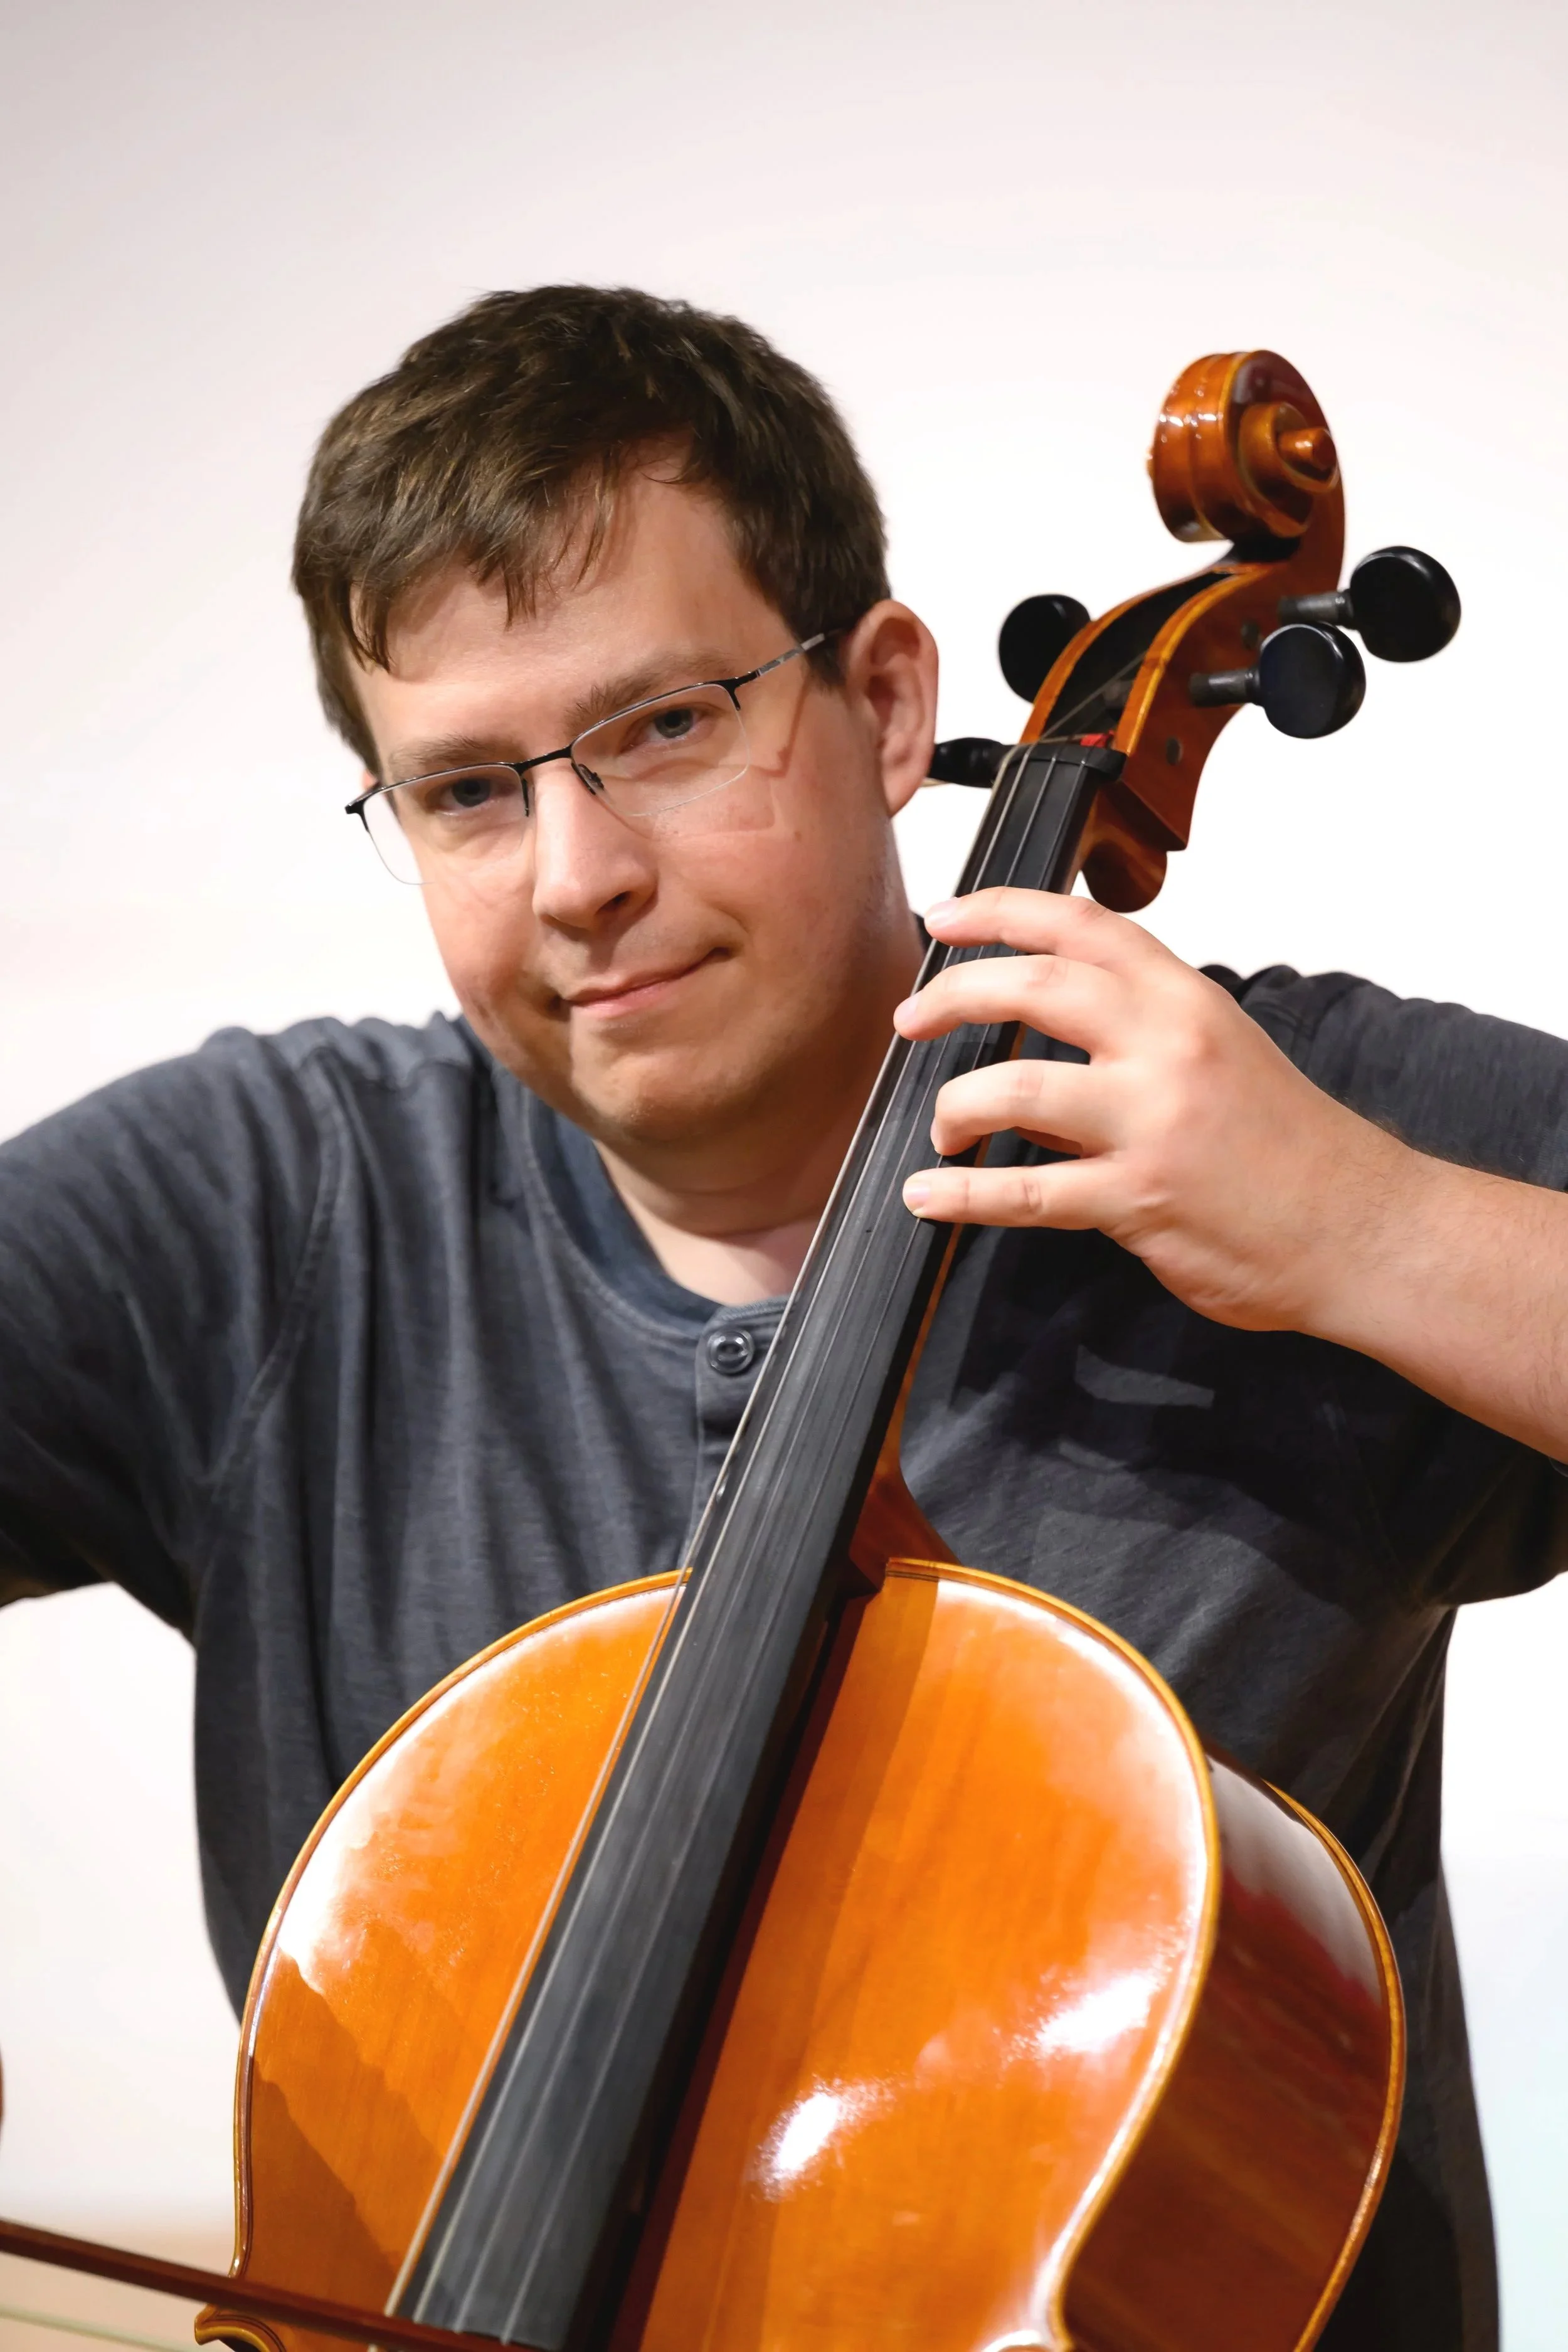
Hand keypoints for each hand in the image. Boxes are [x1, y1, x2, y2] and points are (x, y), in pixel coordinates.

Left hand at [892, 887, 1411, 1335]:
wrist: (1359, 1228)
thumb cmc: (1290, 1150)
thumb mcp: (1218, 1061)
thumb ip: (1124, 1051)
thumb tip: (1029, 1070)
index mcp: (1185, 1001)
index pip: (1080, 925)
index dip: (999, 912)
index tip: (944, 918)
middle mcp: (1168, 1047)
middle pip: (1033, 986)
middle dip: (952, 996)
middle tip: (910, 1019)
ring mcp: (1153, 1123)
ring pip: (1015, 1090)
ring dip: (955, 1106)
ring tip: (942, 1130)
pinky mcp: (1140, 1198)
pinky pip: (1027, 1194)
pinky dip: (964, 1194)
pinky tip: (928, 1194)